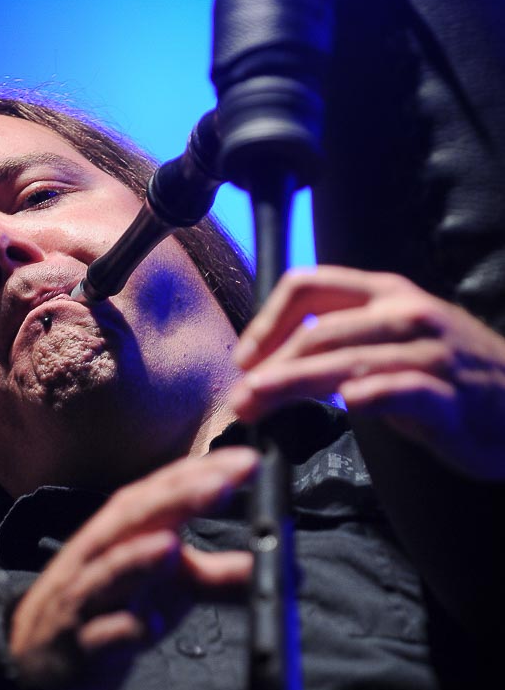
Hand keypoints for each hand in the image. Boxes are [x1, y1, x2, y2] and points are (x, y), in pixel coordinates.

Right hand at [8, 448, 257, 689]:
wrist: (43, 654)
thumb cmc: (115, 603)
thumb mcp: (173, 586)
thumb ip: (223, 575)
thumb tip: (284, 569)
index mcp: (125, 528)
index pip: (164, 489)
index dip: (203, 471)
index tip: (250, 460)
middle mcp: (102, 552)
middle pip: (135, 518)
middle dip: (177, 499)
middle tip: (220, 483)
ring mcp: (86, 597)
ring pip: (108, 572)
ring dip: (138, 559)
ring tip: (172, 547)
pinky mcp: (80, 644)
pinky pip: (100, 635)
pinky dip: (121, 629)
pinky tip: (145, 628)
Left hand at [231, 265, 504, 479]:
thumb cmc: (447, 372)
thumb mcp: (392, 338)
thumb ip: (342, 337)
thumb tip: (274, 359)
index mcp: (385, 293)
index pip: (310, 285)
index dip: (267, 319)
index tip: (244, 360)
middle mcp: (406, 314)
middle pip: (321, 330)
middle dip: (271, 365)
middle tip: (239, 399)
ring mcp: (431, 354)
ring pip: (351, 359)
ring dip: (297, 382)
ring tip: (260, 401)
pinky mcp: (451, 397)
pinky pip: (406, 390)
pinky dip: (375, 394)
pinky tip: (348, 404)